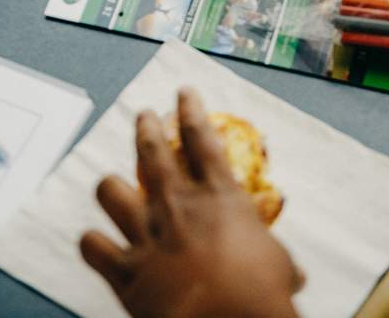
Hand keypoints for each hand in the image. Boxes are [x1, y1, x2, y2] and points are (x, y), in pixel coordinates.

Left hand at [80, 89, 301, 317]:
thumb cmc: (261, 295)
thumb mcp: (280, 267)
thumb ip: (278, 260)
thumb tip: (296, 275)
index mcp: (219, 197)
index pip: (201, 139)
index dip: (190, 110)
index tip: (183, 93)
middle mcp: (178, 206)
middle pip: (151, 151)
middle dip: (145, 128)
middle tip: (143, 116)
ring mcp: (147, 235)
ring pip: (110, 190)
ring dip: (110, 185)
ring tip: (111, 183)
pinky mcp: (125, 269)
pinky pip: (92, 245)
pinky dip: (92, 243)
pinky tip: (95, 243)